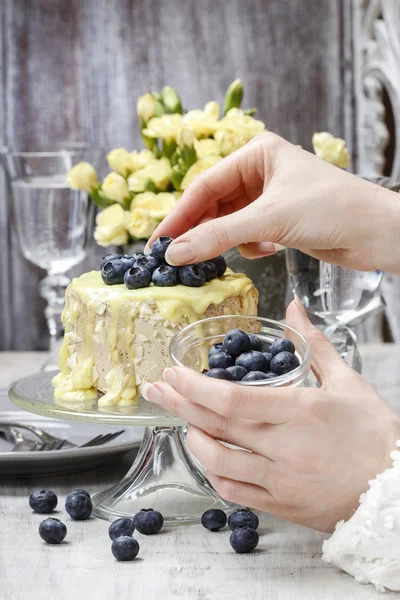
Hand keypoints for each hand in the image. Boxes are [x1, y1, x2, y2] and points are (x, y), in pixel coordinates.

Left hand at [142, 298, 399, 532]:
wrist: (397, 491)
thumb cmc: (376, 435)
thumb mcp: (349, 382)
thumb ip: (314, 344)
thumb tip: (294, 308)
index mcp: (299, 412)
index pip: (232, 400)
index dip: (195, 387)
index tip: (173, 374)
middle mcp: (284, 447)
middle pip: (216, 425)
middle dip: (179, 405)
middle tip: (155, 390)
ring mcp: (280, 480)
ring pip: (219, 462)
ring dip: (193, 440)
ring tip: (182, 422)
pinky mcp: (281, 504)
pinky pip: (235, 492)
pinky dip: (215, 473)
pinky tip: (209, 458)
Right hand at [149, 133, 399, 275]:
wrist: (378, 233)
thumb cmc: (331, 209)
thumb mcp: (269, 219)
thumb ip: (218, 236)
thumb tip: (174, 254)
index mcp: (257, 153)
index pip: (205, 185)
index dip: (180, 215)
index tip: (159, 242)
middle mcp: (261, 171)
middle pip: (214, 204)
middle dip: (200, 231)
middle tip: (175, 257)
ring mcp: (270, 197)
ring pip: (230, 222)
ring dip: (227, 240)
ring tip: (220, 257)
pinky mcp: (280, 220)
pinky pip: (248, 234)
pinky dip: (250, 246)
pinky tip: (266, 251)